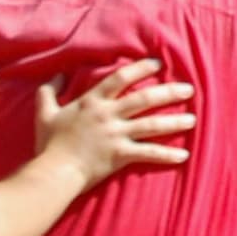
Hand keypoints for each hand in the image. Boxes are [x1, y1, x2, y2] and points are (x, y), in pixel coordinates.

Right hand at [32, 59, 198, 185]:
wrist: (53, 172)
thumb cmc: (48, 144)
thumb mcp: (44, 112)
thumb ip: (49, 90)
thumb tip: (58, 74)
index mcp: (92, 102)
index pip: (120, 78)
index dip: (140, 68)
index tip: (158, 63)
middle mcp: (108, 115)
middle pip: (143, 99)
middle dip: (168, 93)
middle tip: (188, 89)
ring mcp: (116, 135)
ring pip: (151, 125)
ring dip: (174, 122)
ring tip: (192, 119)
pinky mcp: (120, 155)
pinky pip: (148, 153)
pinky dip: (166, 155)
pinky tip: (184, 155)